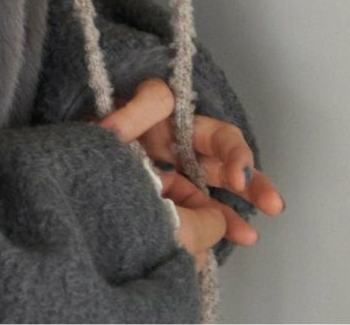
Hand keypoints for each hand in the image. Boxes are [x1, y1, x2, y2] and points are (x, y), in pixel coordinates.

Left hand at [88, 77, 284, 268]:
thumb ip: (136, 108)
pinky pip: (192, 217)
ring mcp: (174, 180)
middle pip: (225, 167)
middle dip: (252, 184)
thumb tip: (123, 127)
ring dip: (232, 215)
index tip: (236, 179)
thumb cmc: (102, 123)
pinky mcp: (163, 205)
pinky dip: (207, 230)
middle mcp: (182, 152)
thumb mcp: (119, 106)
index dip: (234, 154)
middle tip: (273, 205)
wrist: (76, 153)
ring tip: (249, 236)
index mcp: (179, 125)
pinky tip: (219, 243)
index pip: (218, 136)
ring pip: (211, 196)